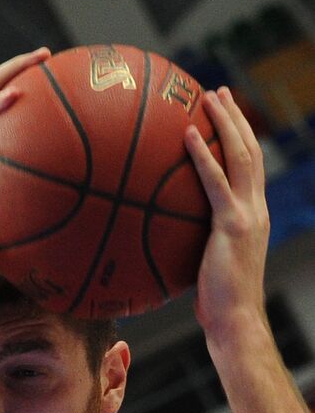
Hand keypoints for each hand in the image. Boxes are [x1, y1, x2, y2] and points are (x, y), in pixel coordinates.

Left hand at [185, 87, 270, 336]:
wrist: (234, 319)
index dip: (239, 137)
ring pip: (241, 156)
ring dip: (225, 122)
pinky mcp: (232, 225)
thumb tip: (156, 236)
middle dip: (235, 118)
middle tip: (217, 93)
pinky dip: (203, 155)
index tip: (223, 114)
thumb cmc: (214, 301)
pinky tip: (188, 134)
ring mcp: (247, 215)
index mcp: (251, 215)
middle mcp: (255, 208)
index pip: (249, 166)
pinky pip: (215, 182)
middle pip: (249, 150)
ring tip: (207, 98)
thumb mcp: (203, 264)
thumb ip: (190, 243)